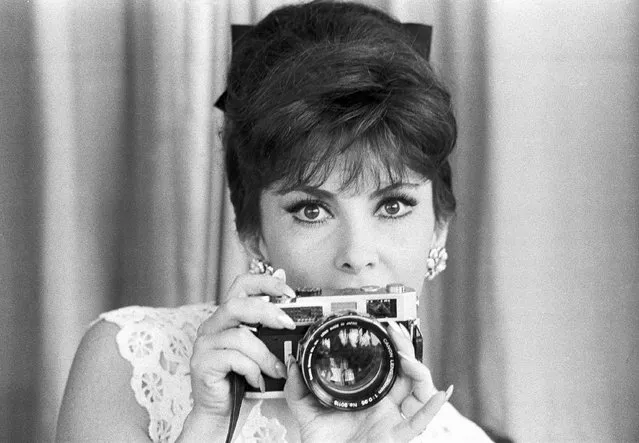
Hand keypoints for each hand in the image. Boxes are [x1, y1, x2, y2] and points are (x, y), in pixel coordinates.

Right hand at [179, 271, 296, 439]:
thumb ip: (271, 327)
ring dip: (264, 355)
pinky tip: (258, 380)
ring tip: (276, 370)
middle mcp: (212, 325)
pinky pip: (233, 359)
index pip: (241, 285)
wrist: (222, 414)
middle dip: (267, 312)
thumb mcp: (263, 349)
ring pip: (239, 337)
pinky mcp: (202, 363)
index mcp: (227, 316)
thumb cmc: (244, 380)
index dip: (265, 283)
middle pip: (236, 304)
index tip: (289, 292)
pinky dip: (252, 370)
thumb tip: (289, 299)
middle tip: (288, 324)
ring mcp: (204, 344)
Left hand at [284, 320, 451, 442]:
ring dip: (417, 370)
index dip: (391, 346)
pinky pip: (418, 423)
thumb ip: (297, 387)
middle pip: (406, 372)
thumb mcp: (306, 411)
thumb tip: (292, 363)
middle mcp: (384, 405)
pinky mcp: (395, 436)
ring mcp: (391, 419)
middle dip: (405, 348)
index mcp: (368, 396)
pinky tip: (442, 393)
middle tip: (395, 331)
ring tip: (407, 356)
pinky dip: (432, 408)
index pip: (387, 366)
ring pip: (417, 391)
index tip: (385, 327)